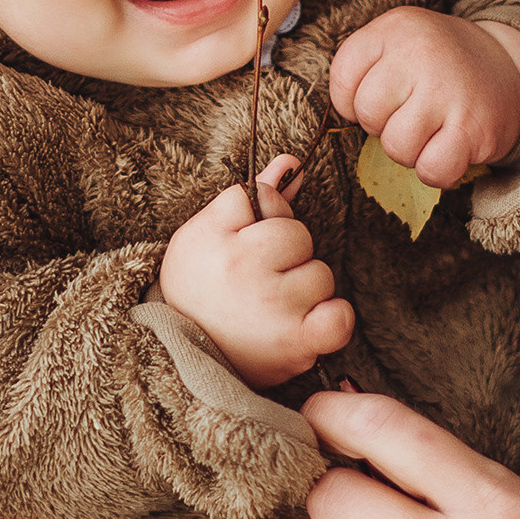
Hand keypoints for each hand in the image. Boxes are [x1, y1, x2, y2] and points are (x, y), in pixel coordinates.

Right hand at [158, 156, 355, 387]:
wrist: (180, 355)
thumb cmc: (198, 289)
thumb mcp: (209, 234)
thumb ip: (255, 196)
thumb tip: (292, 163)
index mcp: (221, 241)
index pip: (266, 201)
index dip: (260, 222)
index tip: (242, 248)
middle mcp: (247, 274)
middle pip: (298, 236)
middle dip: (285, 254)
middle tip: (255, 281)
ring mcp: (275, 311)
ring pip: (320, 274)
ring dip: (304, 289)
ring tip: (272, 307)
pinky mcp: (295, 345)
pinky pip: (339, 318)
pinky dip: (331, 318)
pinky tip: (307, 322)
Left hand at [328, 11, 519, 189]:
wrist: (508, 64)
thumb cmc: (437, 63)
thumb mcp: (397, 42)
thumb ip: (361, 68)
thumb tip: (346, 117)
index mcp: (396, 28)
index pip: (342, 77)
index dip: (354, 99)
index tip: (385, 93)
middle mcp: (421, 53)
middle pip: (368, 115)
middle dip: (385, 124)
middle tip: (414, 110)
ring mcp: (448, 91)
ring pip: (397, 147)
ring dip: (411, 150)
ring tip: (433, 127)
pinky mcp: (474, 128)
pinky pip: (432, 170)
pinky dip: (436, 170)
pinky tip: (450, 147)